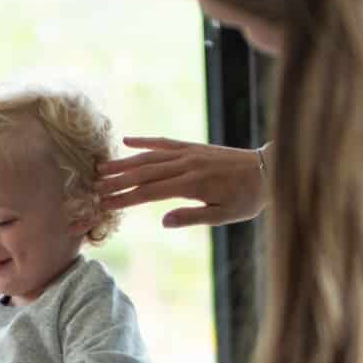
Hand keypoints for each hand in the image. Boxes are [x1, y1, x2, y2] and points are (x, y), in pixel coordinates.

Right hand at [97, 137, 266, 228]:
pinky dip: (145, 141)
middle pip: (144, 173)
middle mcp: (186, 165)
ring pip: (150, 156)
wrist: (268, 171)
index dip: (125, 198)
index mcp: (191, 185)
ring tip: (102, 168)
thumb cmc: (247, 199)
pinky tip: (127, 141)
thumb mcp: (222, 216)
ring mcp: (189, 153)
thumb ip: (191, 217)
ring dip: (124, 162)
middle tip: (93, 187)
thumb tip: (163, 222)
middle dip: (117, 181)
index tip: (105, 204)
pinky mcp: (194, 147)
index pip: (149, 192)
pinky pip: (165, 142)